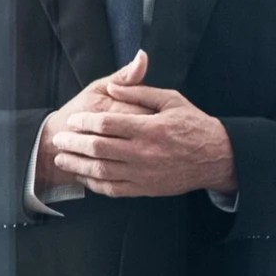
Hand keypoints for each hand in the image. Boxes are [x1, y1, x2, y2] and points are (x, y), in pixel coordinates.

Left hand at [42, 52, 237, 199]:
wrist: (217, 158)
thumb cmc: (194, 126)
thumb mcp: (172, 100)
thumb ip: (140, 92)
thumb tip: (113, 86)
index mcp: (150, 128)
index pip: (107, 124)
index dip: (85, 122)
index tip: (72, 119)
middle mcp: (144, 152)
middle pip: (99, 147)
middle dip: (74, 143)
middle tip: (57, 139)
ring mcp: (143, 173)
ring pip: (102, 170)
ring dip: (77, 164)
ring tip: (61, 158)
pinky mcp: (145, 189)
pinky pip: (113, 189)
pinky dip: (94, 184)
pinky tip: (82, 177)